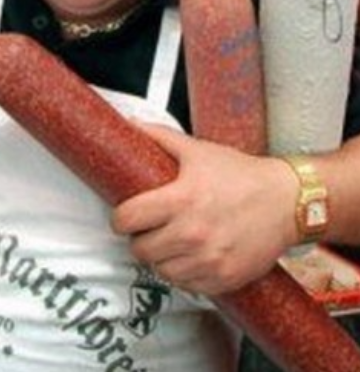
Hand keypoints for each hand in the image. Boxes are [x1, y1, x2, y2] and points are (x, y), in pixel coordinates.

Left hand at [112, 123, 298, 295]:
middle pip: (139, 249)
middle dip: (140, 238)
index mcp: (181, 199)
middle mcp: (192, 232)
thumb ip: (160, 137)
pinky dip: (184, 274)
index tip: (126, 217)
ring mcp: (209, 259)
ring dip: (161, 258)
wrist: (288, 202)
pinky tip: (191, 256)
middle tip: (150, 230)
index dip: (121, 218)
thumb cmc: (242, 176)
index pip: (126, 219)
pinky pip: (186, 285)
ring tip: (171, 243)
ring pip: (160, 271)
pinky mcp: (223, 278)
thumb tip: (130, 124)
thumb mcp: (199, 150)